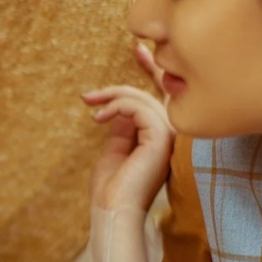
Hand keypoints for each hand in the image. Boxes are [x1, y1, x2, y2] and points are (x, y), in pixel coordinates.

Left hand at [82, 46, 173, 210]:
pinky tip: (99, 117)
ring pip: (143, 99)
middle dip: (129, 78)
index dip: (153, 71)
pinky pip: (140, 108)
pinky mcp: (161, 139)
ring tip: (90, 105)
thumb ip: (122, 129)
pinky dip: (117, 106)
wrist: (113, 212)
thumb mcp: (115, 152)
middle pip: (155, 93)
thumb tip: (119, 109)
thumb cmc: (111, 190)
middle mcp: (172, 136)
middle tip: (90, 92)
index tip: (139, 49)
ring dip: (113, 96)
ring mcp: (170, 136)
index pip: (162, 99)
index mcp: (161, 139)